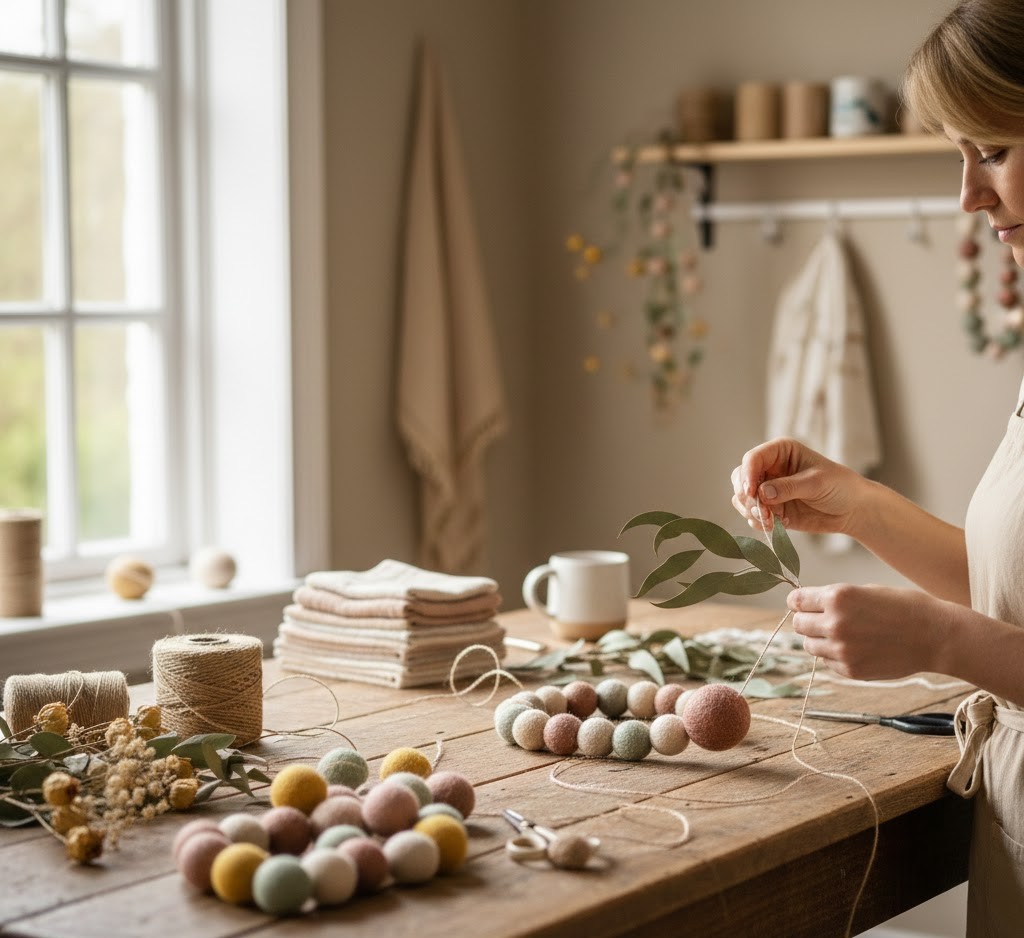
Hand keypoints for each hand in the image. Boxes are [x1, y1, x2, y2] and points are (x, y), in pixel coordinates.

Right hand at [730, 437, 863, 536]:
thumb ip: (788, 487)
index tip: (752, 494)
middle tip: (762, 513)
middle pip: (741, 479)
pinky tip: (778, 525)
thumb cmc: (840, 486)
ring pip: (742, 499)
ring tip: (772, 522)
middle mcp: (769, 469)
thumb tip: (761, 494)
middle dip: (747, 497)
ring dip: (752, 512)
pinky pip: (752, 516)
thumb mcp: (817, 482)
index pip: (753, 459)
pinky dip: (759, 522)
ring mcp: (768, 490)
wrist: (852, 510)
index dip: (747, 475)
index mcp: (780, 452)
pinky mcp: (771, 509)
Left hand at [788, 583, 947, 679]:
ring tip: (844, 634)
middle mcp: (835, 623)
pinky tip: (857, 648)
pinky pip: (827, 662)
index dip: (798, 602)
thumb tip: (806, 605)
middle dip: (807, 620)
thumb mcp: (864, 590)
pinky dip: (835, 656)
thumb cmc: (903, 606)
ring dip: (819, 640)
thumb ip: (834, 599)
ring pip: (809, 645)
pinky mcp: (851, 670)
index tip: (802, 604)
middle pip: (798, 624)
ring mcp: (842, 649)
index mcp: (837, 597)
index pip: (795, 601)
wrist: (935, 636)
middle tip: (823, 620)